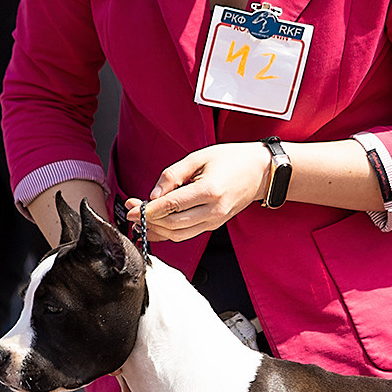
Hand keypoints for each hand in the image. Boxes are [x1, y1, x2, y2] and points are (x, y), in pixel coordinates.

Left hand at [125, 142, 272, 242]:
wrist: (260, 172)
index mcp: (210, 190)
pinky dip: (169, 233)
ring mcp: (216, 221)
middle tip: (132, 210)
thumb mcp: (199, 157)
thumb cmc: (231, 159)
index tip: (131, 208)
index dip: (148, 209)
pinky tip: (156, 226)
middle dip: (148, 220)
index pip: (171, 206)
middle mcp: (214, 210)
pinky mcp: (215, 226)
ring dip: (157, 230)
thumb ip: (173, 175)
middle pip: (173, 224)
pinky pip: (187, 234)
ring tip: (140, 219)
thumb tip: (153, 195)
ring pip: (179, 234)